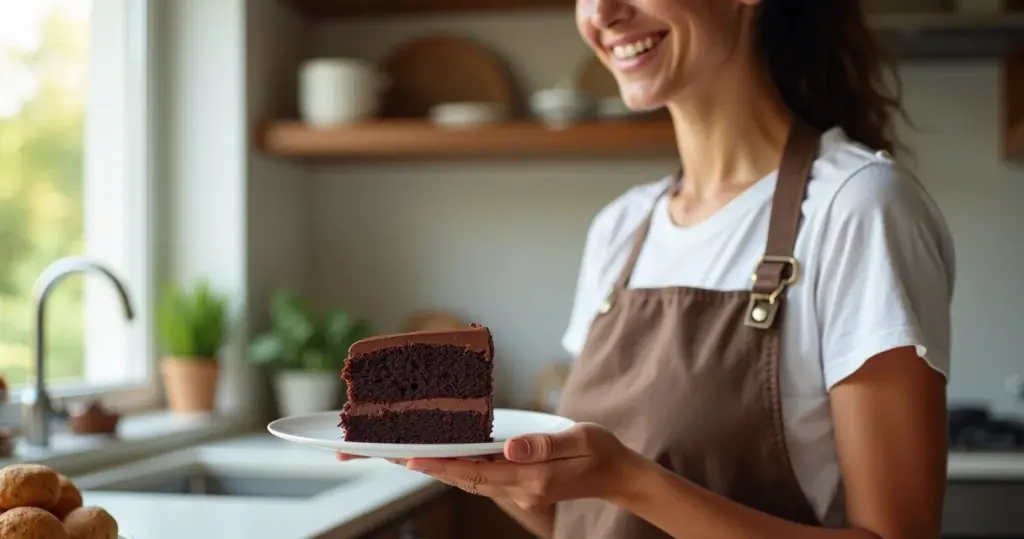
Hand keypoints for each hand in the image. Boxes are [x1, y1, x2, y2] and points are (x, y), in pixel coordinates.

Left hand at [403, 423, 641, 509]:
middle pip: (467, 481)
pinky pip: (486, 480)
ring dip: (443, 471)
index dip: (444, 466)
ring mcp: (522, 492)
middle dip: (432, 469)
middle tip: (398, 456)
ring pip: (473, 482)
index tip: (414, 459)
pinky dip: (463, 469)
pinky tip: (448, 458)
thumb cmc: (600, 451)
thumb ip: (543, 444)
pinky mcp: (524, 488)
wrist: (619, 475)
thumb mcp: (578, 438)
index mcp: (533, 478)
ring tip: (413, 457)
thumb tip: (510, 447)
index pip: (478, 472)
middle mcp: (523, 490)